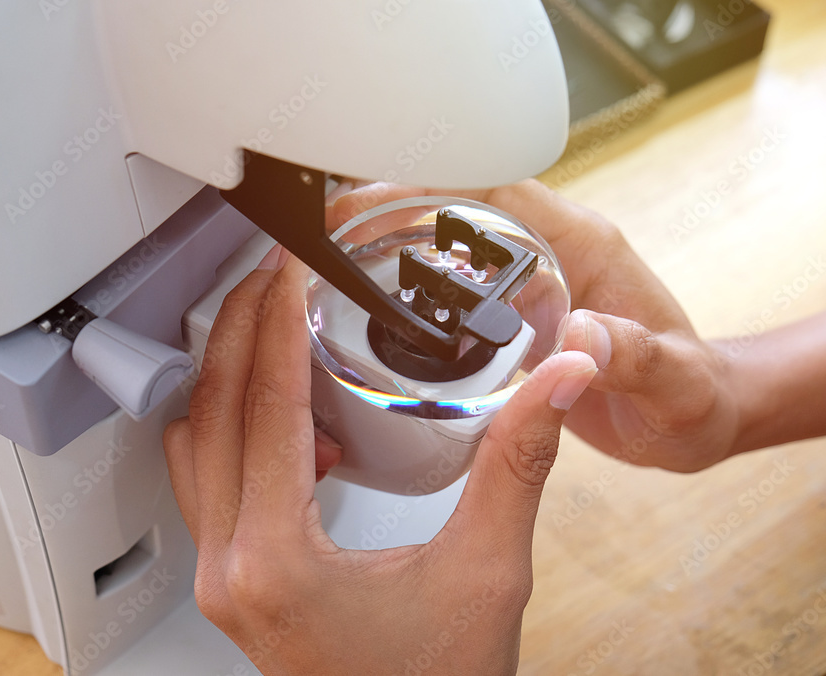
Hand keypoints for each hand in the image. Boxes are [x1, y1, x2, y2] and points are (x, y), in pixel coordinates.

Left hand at [163, 245, 595, 673]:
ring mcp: (221, 578)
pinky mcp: (231, 582)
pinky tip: (297, 424)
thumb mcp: (488, 571)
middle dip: (237, 330)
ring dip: (228, 378)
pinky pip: (208, 483)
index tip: (290, 266)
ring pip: (196, 446)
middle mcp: (229, 568)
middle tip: (271, 274)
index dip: (275, 321)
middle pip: (211, 412)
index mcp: (277, 561)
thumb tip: (557, 380)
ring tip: (274, 330)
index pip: (265, 405)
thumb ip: (519, 465)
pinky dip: (237, 432)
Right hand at [328, 180, 739, 471]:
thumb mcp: (673, 384)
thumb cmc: (692, 394)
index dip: (436, 183)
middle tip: (334, 229)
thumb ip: (634, 357)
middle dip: (394, 205)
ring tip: (336, 259)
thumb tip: (581, 337)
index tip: (378, 196)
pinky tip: (376, 308)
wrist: (693, 415)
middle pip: (461, 205)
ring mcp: (531, 282)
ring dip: (395, 241)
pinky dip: (413, 286)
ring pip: (451, 241)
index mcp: (585, 247)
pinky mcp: (517, 314)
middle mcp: (552, 254)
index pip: (502, 192)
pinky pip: (455, 286)